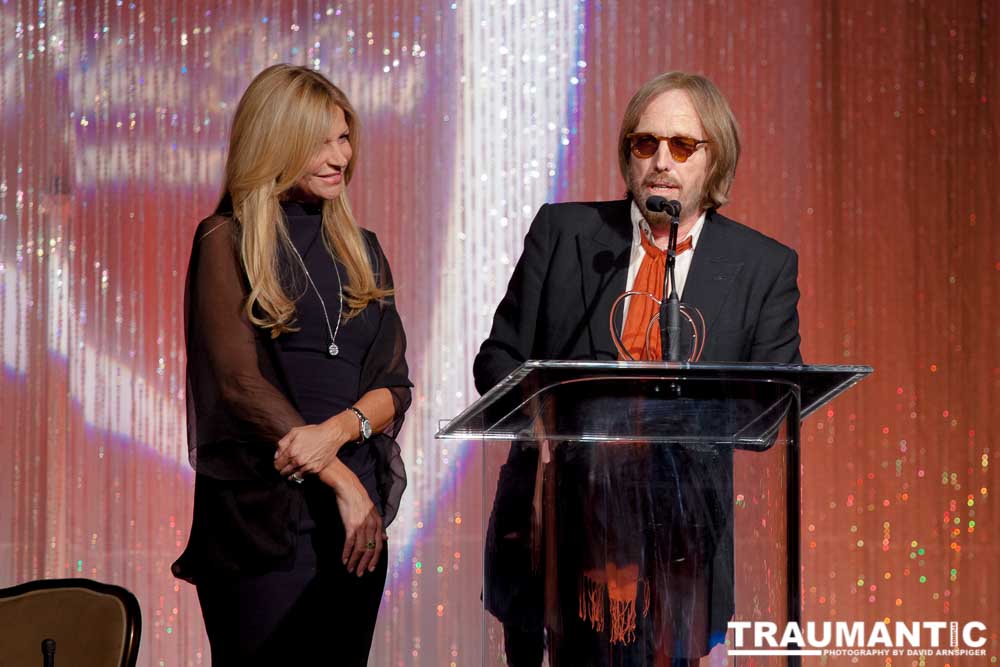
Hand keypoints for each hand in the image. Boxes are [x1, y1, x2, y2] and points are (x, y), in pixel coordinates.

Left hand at [274, 413, 352, 477]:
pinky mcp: (315, 469)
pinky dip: (300, 474)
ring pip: (293, 476)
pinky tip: (301, 468)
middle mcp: (298, 461)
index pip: (277, 464)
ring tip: (292, 468)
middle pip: (283, 472)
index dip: (276, 464)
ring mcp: (307, 466)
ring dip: (290, 473)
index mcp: (291, 451)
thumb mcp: (295, 432)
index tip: (279, 462)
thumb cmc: (313, 432)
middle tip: (285, 466)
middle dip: (282, 469)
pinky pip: (303, 476)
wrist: (331, 436)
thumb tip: (276, 455)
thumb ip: (283, 443)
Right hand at [321, 460, 384, 575]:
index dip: (374, 560)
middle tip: (359, 574)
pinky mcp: (351, 525)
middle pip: (370, 550)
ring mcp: (362, 526)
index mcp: (378, 523)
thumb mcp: (373, 513)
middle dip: (364, 564)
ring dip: (354, 561)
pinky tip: (343, 559)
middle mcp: (372, 526)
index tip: (370, 569)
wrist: (349, 488)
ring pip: (360, 549)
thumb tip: (384, 539)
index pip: (379, 546)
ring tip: (350, 569)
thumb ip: (378, 527)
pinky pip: (350, 543)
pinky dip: (347, 553)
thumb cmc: (359, 500)